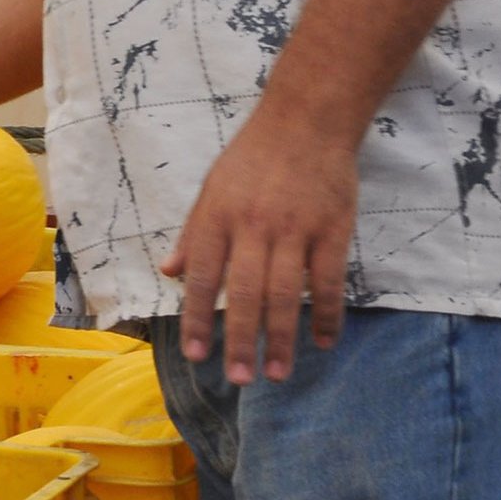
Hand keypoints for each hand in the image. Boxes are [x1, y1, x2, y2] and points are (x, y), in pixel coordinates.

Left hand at [161, 111, 359, 383]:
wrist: (305, 121)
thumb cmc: (252, 157)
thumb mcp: (211, 189)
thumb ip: (193, 234)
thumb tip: (169, 271)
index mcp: (217, 216)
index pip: (203, 276)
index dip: (197, 317)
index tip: (196, 355)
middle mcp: (253, 226)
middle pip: (243, 292)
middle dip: (239, 340)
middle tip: (239, 378)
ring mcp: (295, 229)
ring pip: (285, 293)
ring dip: (281, 337)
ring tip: (277, 373)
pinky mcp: (332, 229)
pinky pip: (329, 280)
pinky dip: (327, 314)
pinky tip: (322, 342)